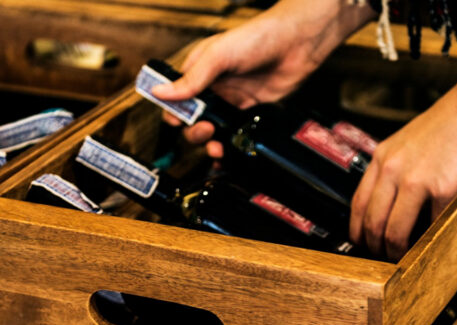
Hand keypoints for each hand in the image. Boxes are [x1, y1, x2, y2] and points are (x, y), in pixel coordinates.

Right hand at [150, 0, 375, 156]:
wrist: (297, 44)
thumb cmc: (257, 38)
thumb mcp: (218, 56)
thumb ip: (191, 79)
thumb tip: (160, 93)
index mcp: (198, 71)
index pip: (176, 98)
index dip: (174, 113)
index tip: (179, 122)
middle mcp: (213, 88)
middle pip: (192, 120)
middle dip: (194, 131)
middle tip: (206, 130)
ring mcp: (231, 101)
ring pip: (212, 131)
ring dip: (209, 143)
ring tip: (216, 146)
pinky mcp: (249, 113)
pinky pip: (233, 134)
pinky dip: (228, 147)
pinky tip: (227, 154)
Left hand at [349, 79, 456, 259]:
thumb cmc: (449, 123)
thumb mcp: (406, 142)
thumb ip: (394, 168)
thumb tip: (389, 202)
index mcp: (382, 157)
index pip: (358, 203)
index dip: (357, 229)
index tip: (361, 242)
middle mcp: (392, 169)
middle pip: (373, 221)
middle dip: (375, 247)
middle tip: (380, 258)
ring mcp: (415, 179)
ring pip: (395, 229)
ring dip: (396, 250)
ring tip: (402, 258)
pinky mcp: (441, 187)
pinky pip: (431, 222)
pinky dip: (430, 237)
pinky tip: (430, 243)